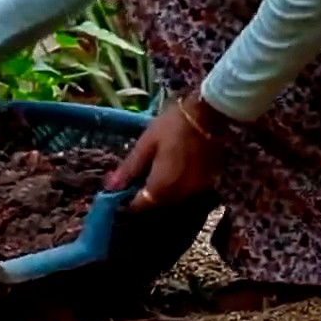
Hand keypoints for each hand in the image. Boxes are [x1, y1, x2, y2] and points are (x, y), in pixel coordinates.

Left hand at [105, 93, 232, 209]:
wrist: (210, 114)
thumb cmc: (173, 126)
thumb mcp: (147, 144)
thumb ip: (130, 169)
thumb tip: (110, 188)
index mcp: (161, 188)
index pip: (139, 206)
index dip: (127, 200)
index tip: (123, 187)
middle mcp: (179, 195)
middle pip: (156, 204)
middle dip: (145, 194)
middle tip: (140, 175)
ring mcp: (195, 190)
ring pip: (172, 199)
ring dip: (162, 190)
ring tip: (158, 169)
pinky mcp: (207, 183)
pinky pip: (186, 191)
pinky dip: (178, 184)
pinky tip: (175, 168)